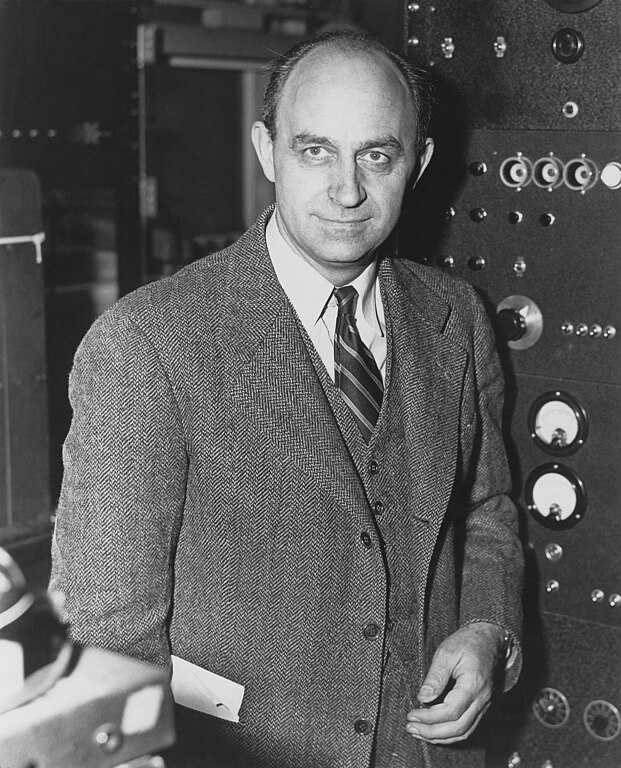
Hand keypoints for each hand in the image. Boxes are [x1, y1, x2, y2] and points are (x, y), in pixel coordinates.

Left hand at [405, 622, 505, 743]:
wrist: (490, 639)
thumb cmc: (469, 642)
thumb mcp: (446, 652)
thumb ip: (435, 677)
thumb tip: (423, 698)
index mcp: (473, 685)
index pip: (450, 712)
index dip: (429, 717)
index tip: (412, 715)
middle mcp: (482, 699)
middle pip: (458, 728)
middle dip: (432, 733)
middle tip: (412, 728)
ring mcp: (484, 705)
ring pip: (464, 732)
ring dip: (440, 737)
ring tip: (419, 733)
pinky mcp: (482, 706)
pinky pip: (468, 727)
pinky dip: (451, 733)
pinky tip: (435, 730)